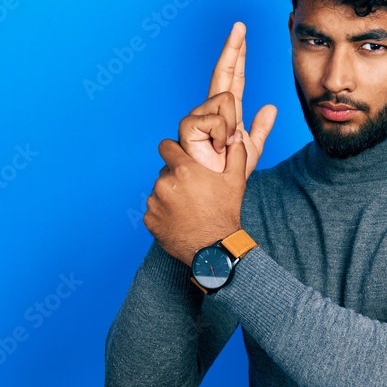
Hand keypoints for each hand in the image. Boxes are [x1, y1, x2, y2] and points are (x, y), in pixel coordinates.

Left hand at [144, 133, 248, 263]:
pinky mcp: (149, 219)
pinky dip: (164, 213)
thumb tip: (237, 138)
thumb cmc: (225, 214)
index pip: (166, 146)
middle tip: (193, 192)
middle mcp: (165, 183)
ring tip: (188, 209)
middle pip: (165, 171)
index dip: (174, 150)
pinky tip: (180, 220)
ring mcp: (155, 202)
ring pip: (159, 191)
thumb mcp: (236, 182)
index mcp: (184, 169)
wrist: (213, 248)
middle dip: (176, 178)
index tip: (181, 159)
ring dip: (170, 196)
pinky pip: (154, 210)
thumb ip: (236, 155)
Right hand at [178, 22, 277, 174]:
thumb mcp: (251, 149)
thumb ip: (261, 128)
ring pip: (226, 100)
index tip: (242, 32)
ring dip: (232, 126)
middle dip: (232, 48)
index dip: (237, 55)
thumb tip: (271, 107)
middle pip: (222, 72)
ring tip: (225, 146)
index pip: (233, 77)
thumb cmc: (229, 172)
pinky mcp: (188, 126)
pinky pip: (217, 117)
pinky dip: (223, 134)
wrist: (216, 189)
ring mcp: (197, 116)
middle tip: (240, 24)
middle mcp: (209, 109)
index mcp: (226, 111)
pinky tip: (216, 147)